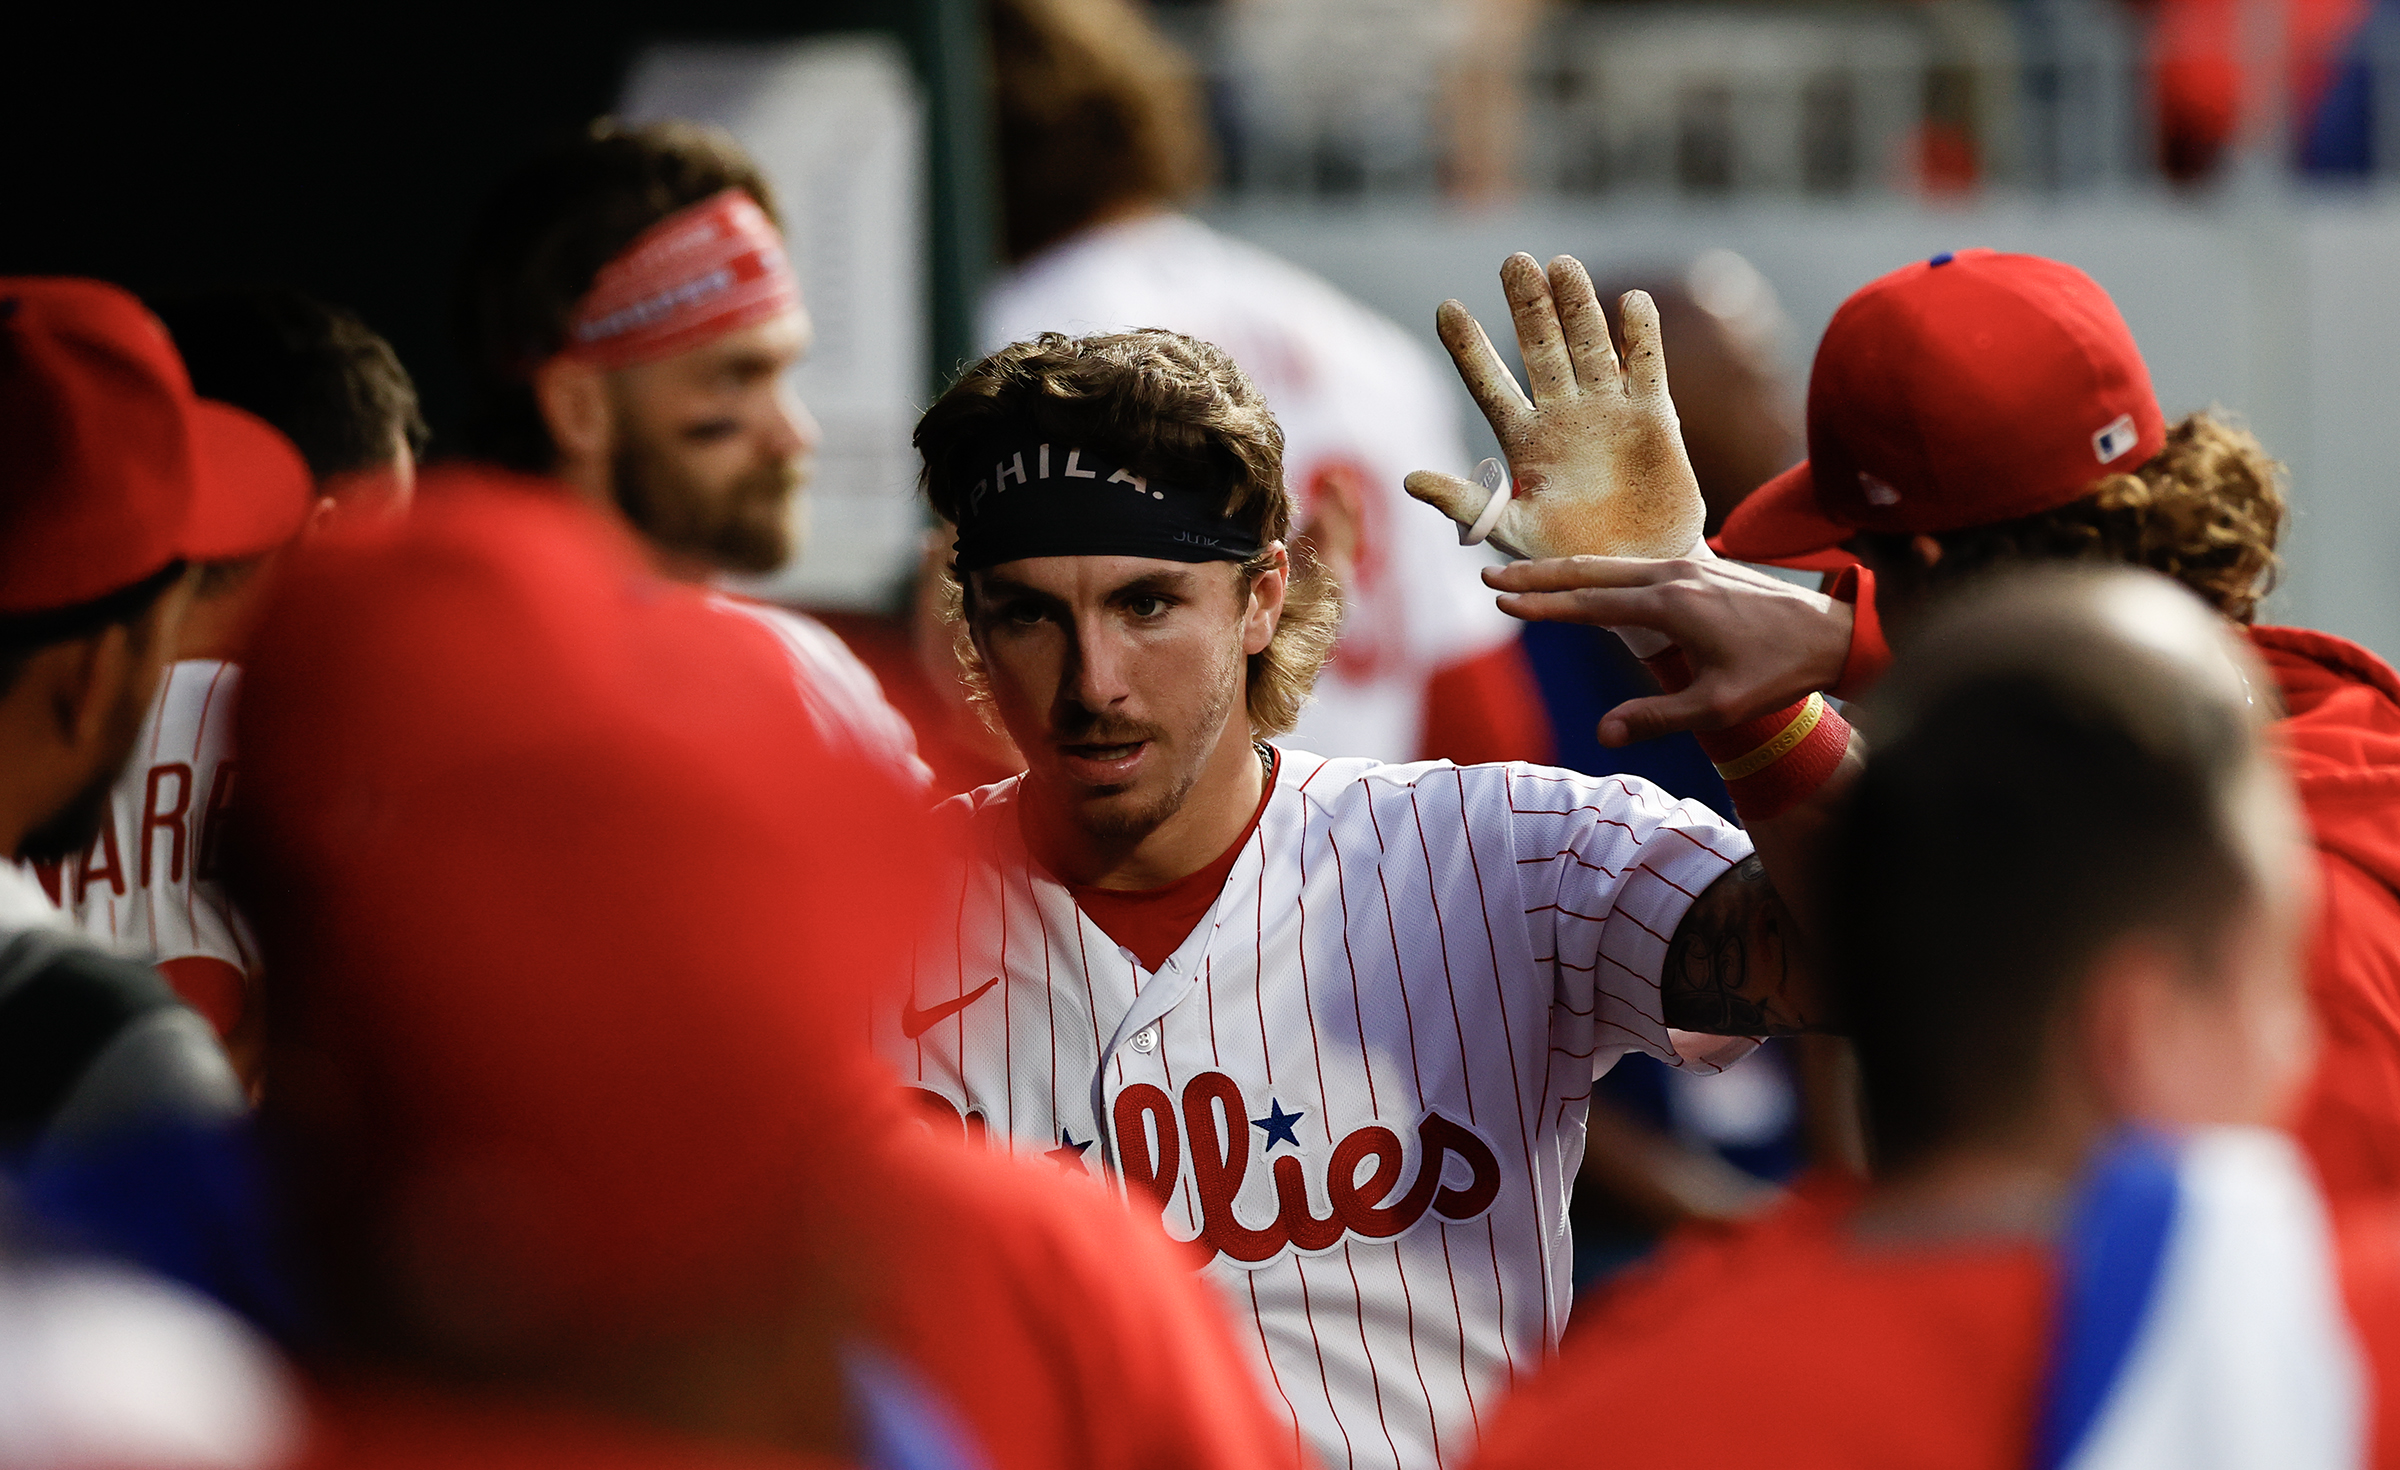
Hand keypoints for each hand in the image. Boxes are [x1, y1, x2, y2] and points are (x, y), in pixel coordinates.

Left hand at [1406, 252, 1705, 561]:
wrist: (1631, 573)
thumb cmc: (1566, 557)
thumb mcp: (1510, 530)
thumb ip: (1466, 504)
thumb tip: (1408, 480)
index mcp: (1523, 439)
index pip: (1489, 382)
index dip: (1469, 347)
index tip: (1446, 308)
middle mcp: (1563, 414)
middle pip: (1541, 350)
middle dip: (1528, 307)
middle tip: (1513, 262)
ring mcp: (1608, 410)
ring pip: (1590, 346)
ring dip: (1577, 306)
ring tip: (1561, 264)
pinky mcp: (1653, 416)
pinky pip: (1647, 367)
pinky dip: (1642, 336)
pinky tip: (1631, 302)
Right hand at [1483, 555, 1852, 744]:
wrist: (1835, 634)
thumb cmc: (1780, 674)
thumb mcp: (1718, 707)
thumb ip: (1656, 718)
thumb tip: (1602, 734)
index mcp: (1672, 604)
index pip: (1590, 603)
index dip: (1543, 605)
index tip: (1500, 601)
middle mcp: (1675, 575)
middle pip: (1591, 571)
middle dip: (1538, 575)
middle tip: (1490, 575)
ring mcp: (1690, 567)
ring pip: (1613, 564)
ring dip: (1566, 570)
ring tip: (1524, 575)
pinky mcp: (1702, 570)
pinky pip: (1636, 566)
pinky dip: (1600, 570)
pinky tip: (1589, 578)